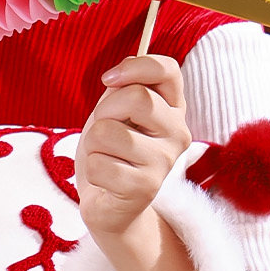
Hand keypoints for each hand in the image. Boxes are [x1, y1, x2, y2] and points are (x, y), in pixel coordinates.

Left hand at [74, 54, 192, 239]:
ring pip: (109, 132)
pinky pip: (100, 164)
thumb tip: (122, 68)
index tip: (108, 79)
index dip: (135, 66)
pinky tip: (106, 180)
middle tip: (104, 130)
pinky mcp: (146, 188)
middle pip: (137, 97)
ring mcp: (164, 162)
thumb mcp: (115, 112)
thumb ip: (123, 88)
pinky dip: (92, 170)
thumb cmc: (111, 152)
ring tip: (105, 157)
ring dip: (93, 145)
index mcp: (173, 108)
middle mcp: (178, 133)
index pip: (167, 70)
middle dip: (104, 111)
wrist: (110, 204)